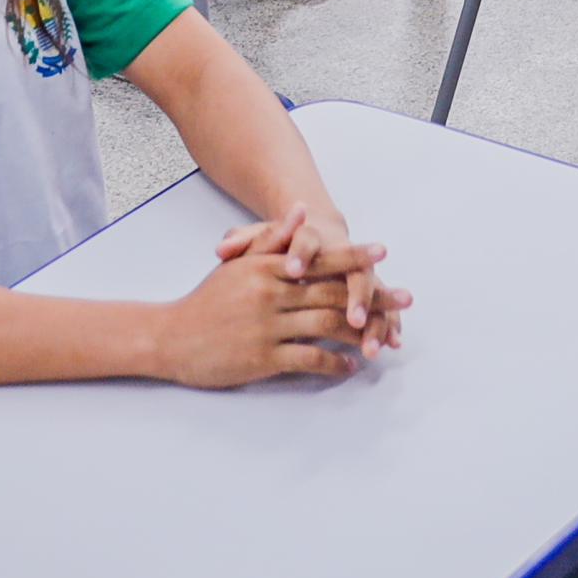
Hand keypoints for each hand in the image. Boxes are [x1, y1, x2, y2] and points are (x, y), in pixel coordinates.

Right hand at [157, 209, 403, 387]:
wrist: (171, 337)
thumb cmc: (208, 300)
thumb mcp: (238, 264)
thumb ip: (272, 238)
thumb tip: (301, 212)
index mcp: (266, 268)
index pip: (319, 260)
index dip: (353, 256)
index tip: (382, 252)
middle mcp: (270, 295)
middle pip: (332, 294)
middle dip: (373, 297)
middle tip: (405, 298)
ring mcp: (267, 328)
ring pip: (326, 328)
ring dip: (361, 333)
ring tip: (385, 338)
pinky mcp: (263, 358)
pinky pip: (309, 360)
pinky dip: (334, 363)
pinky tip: (350, 365)